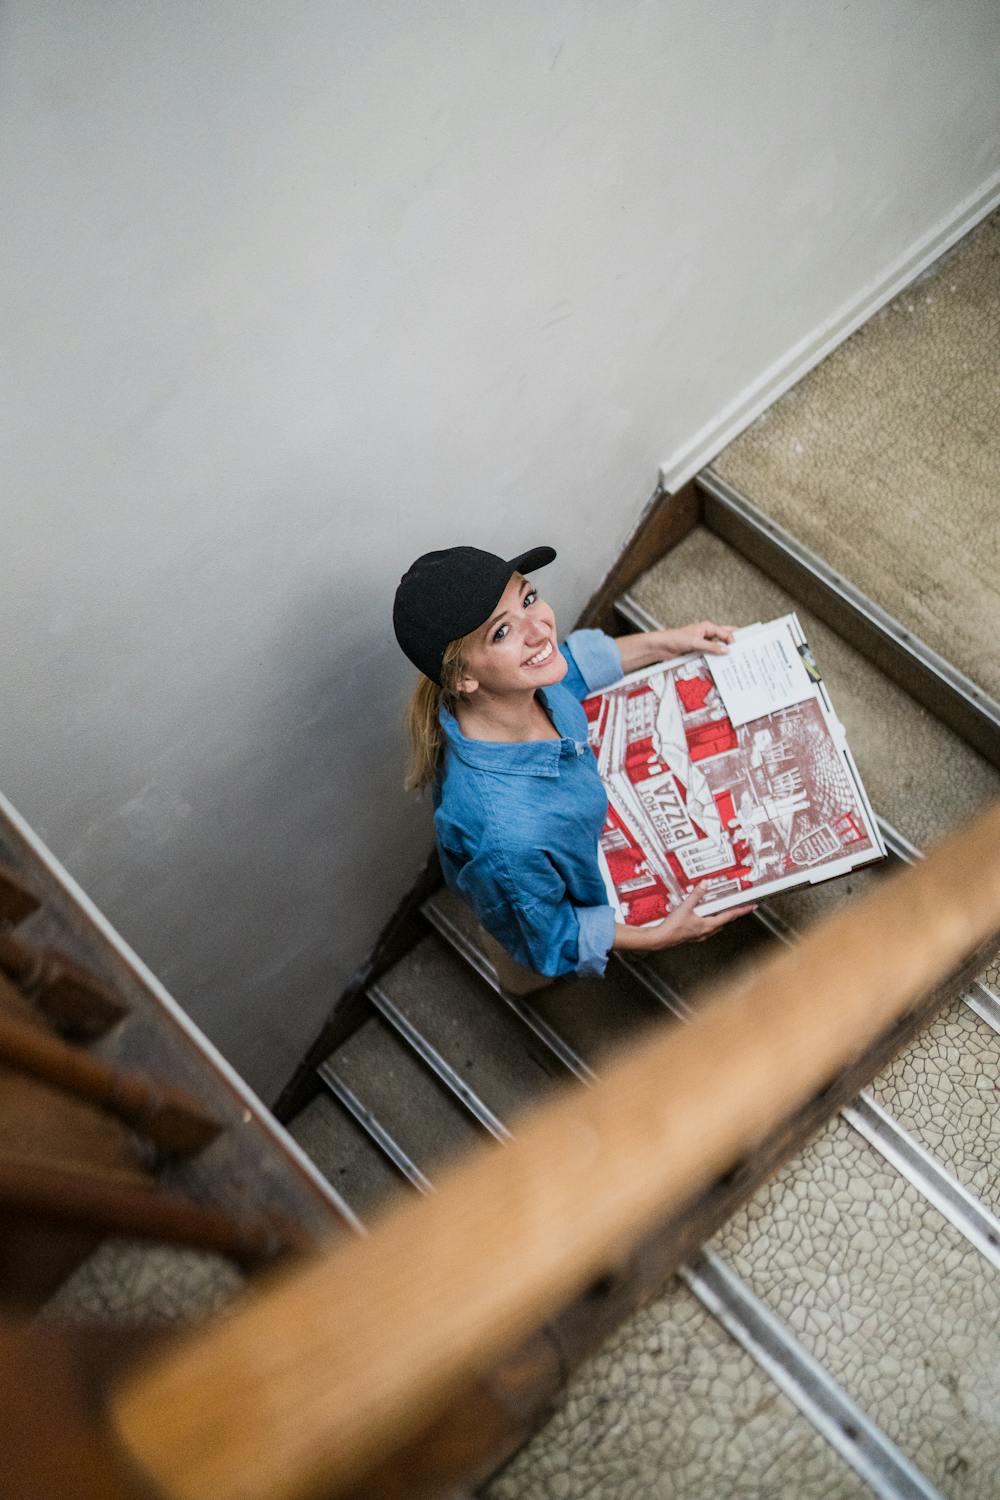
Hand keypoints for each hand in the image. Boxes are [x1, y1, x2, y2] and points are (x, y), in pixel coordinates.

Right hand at [615, 882, 756, 953]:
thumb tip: (705, 884)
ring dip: (720, 918)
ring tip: (722, 910)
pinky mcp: (693, 935)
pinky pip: (706, 928)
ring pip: (716, 926)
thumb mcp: (685, 907)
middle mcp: (707, 931)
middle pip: (724, 921)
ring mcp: (700, 935)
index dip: (742, 910)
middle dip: (732, 914)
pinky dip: (709, 921)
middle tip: (739, 907)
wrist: (661, 939)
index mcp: (708, 925)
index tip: (751, 907)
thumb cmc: (673, 927)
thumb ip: (696, 894)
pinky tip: (703, 918)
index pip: (729, 916)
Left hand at [659, 621, 735, 657]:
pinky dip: (715, 658)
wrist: (662, 647)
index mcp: (707, 627)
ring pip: (717, 646)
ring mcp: (703, 642)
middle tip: (741, 649)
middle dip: (732, 642)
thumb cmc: (675, 638)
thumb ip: (711, 647)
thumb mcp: (695, 642)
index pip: (725, 632)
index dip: (732, 640)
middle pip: (723, 636)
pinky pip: (710, 654)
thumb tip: (725, 650)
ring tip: (731, 658)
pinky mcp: (699, 650)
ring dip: (722, 652)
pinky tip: (719, 663)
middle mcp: (706, 633)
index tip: (737, 649)